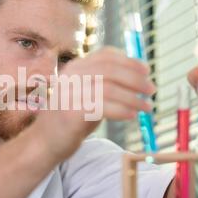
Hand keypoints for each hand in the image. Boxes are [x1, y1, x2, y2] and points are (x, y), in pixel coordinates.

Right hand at [33, 46, 154, 160]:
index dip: (130, 61)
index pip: (106, 55)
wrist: (45, 141)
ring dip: (133, 98)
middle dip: (136, 80)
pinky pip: (103, 107)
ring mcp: (69, 93)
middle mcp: (70, 76)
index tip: (147, 71)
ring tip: (147, 108)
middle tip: (152, 91)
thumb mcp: (86, 93)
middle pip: (110, 70)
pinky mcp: (71, 112)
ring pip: (109, 88)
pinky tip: (132, 116)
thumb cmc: (71, 118)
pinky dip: (122, 110)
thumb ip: (105, 82)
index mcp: (75, 67)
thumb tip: (138, 77)